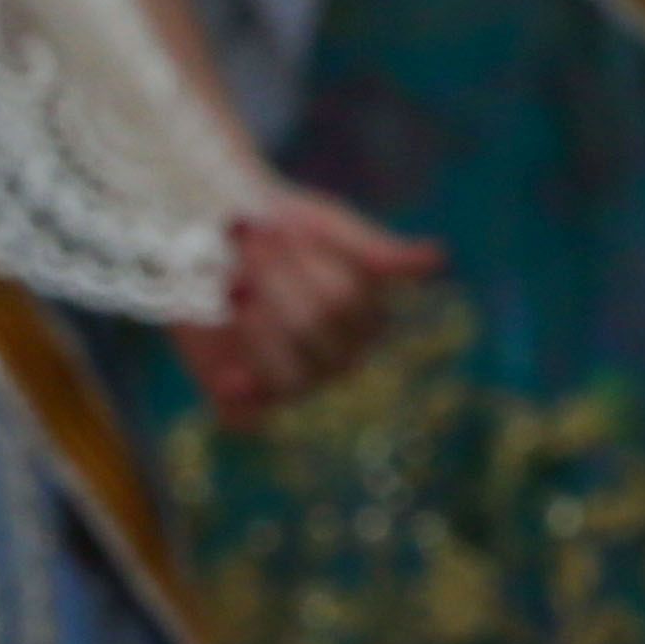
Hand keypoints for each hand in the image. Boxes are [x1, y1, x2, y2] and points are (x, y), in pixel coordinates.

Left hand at [170, 184, 441, 425]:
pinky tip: (231, 376)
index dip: (303, 265)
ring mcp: (291, 382)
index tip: (277, 226)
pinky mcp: (240, 399)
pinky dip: (241, 401)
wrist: (207, 236)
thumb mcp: (326, 227)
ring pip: (288, 376)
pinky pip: (250, 417)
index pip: (340, 300)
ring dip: (254, 327)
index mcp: (366, 319)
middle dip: (273, 281)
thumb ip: (375, 251)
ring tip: (231, 289)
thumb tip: (438, 258)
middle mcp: (337, 358)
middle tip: (246, 248)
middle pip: (309, 328)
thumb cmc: (278, 228)